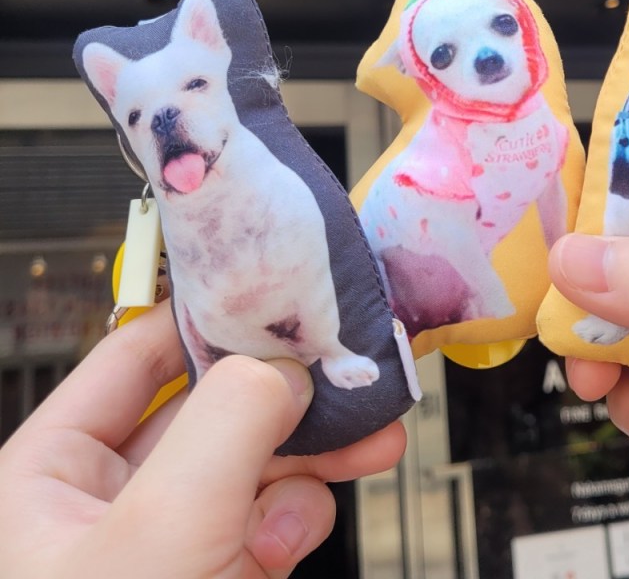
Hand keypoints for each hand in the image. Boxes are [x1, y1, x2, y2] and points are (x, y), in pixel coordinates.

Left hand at [0, 300, 405, 578]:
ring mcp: (167, 547)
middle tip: (352, 371)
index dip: (212, 318)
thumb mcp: (156, 541)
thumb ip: (226, 429)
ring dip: (313, 452)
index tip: (285, 292)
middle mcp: (105, 503)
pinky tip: (293, 539)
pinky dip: (297, 517)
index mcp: (48, 477)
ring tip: (370, 444)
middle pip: (214, 406)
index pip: (137, 358)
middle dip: (290, 392)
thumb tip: (285, 368)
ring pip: (254, 461)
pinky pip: (269, 519)